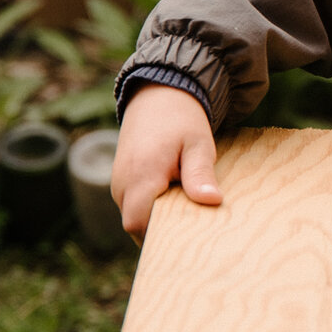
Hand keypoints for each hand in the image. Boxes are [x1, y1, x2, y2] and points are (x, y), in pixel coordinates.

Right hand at [113, 84, 221, 236]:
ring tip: (187, 207)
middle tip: (194, 226)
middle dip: (162, 230)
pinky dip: (153, 208)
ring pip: (134, 216)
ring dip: (158, 218)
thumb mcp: (198, 144)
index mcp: (141, 176)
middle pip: (135, 225)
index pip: (138, 223)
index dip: (161, 235)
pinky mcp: (122, 182)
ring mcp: (119, 183)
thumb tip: (212, 201)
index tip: (188, 235)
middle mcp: (122, 183)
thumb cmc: (181, 120)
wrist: (158, 97)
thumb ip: (200, 174)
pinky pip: (134, 205)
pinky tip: (177, 198)